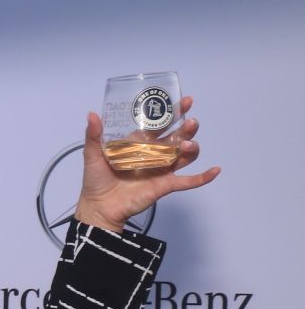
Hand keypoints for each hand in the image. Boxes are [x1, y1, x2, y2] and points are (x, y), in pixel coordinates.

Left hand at [75, 97, 219, 234]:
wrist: (99, 207)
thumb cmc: (96, 181)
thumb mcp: (92, 155)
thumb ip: (94, 136)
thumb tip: (92, 114)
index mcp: (141, 143)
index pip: (162, 124)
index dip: (175, 112)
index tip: (186, 101)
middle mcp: (155, 154)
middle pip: (178, 137)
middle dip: (187, 129)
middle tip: (190, 123)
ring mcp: (162, 169)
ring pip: (185, 156)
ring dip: (192, 148)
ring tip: (187, 145)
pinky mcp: (165, 185)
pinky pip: (188, 181)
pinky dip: (202, 177)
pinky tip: (215, 170)